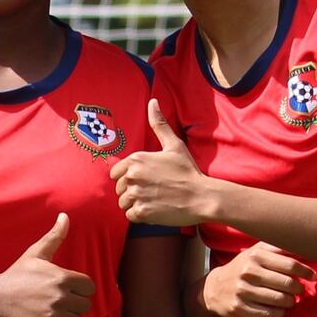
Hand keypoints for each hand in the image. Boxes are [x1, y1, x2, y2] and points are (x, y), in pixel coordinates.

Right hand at [0, 213, 95, 316]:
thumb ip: (55, 236)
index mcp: (63, 278)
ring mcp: (53, 316)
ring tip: (53, 312)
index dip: (81, 288)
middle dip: (74, 304)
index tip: (69, 289)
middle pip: (85, 306)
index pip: (89, 287)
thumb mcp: (36, 253)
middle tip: (59, 301)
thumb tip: (65, 216)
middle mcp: (61, 297)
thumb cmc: (18, 274)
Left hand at [110, 99, 209, 226]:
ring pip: (123, 203)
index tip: (144, 180)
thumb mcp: (174, 145)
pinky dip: (141, 215)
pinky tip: (155, 209)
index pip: (115, 173)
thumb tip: (152, 101)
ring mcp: (136, 195)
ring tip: (154, 200)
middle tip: (152, 191)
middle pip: (119, 189)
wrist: (201, 196)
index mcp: (136, 159)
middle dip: (132, 191)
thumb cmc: (187, 171)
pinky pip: (130, 215)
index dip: (128, 178)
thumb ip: (159, 124)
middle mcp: (132, 176)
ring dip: (135, 204)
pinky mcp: (141, 212)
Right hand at [202, 242, 315, 316]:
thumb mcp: (255, 251)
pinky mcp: (239, 307)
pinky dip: (280, 313)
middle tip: (300, 290)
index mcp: (255, 255)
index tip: (313, 276)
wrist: (214, 288)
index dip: (306, 271)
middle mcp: (249, 272)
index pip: (289, 264)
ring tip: (291, 300)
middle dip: (299, 288)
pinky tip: (281, 310)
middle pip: (287, 283)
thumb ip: (277, 247)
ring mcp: (243, 290)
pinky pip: (269, 314)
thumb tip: (304, 245)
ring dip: (291, 302)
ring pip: (280, 300)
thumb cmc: (243, 267)